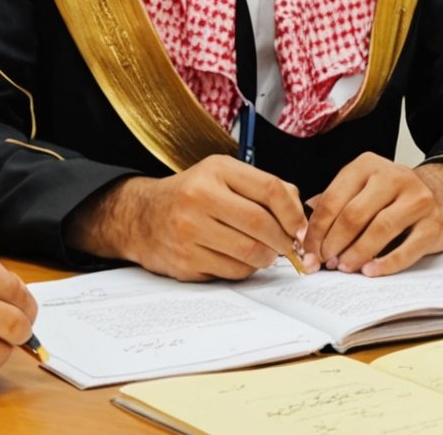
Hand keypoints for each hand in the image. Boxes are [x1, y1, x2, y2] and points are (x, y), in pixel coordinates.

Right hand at [64, 155, 305, 280]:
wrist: (142, 217)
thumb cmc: (192, 194)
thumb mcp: (224, 176)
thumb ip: (265, 188)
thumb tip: (300, 218)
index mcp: (216, 171)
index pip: (270, 190)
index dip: (294, 214)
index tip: (301, 228)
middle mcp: (199, 198)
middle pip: (261, 225)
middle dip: (283, 241)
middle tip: (288, 246)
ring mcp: (189, 231)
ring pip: (250, 253)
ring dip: (266, 257)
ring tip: (264, 251)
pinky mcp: (185, 261)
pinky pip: (232, 271)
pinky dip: (245, 269)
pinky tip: (239, 258)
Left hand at [303, 154, 442, 276]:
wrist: (440, 194)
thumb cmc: (391, 196)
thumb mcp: (361, 189)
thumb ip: (334, 208)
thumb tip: (305, 240)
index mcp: (368, 166)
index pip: (333, 200)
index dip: (316, 230)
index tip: (309, 252)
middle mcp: (394, 177)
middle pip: (354, 215)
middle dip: (333, 244)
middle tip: (325, 262)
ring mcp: (418, 199)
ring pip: (379, 229)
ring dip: (356, 254)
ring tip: (344, 267)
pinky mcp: (434, 224)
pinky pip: (406, 248)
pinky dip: (385, 263)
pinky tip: (370, 271)